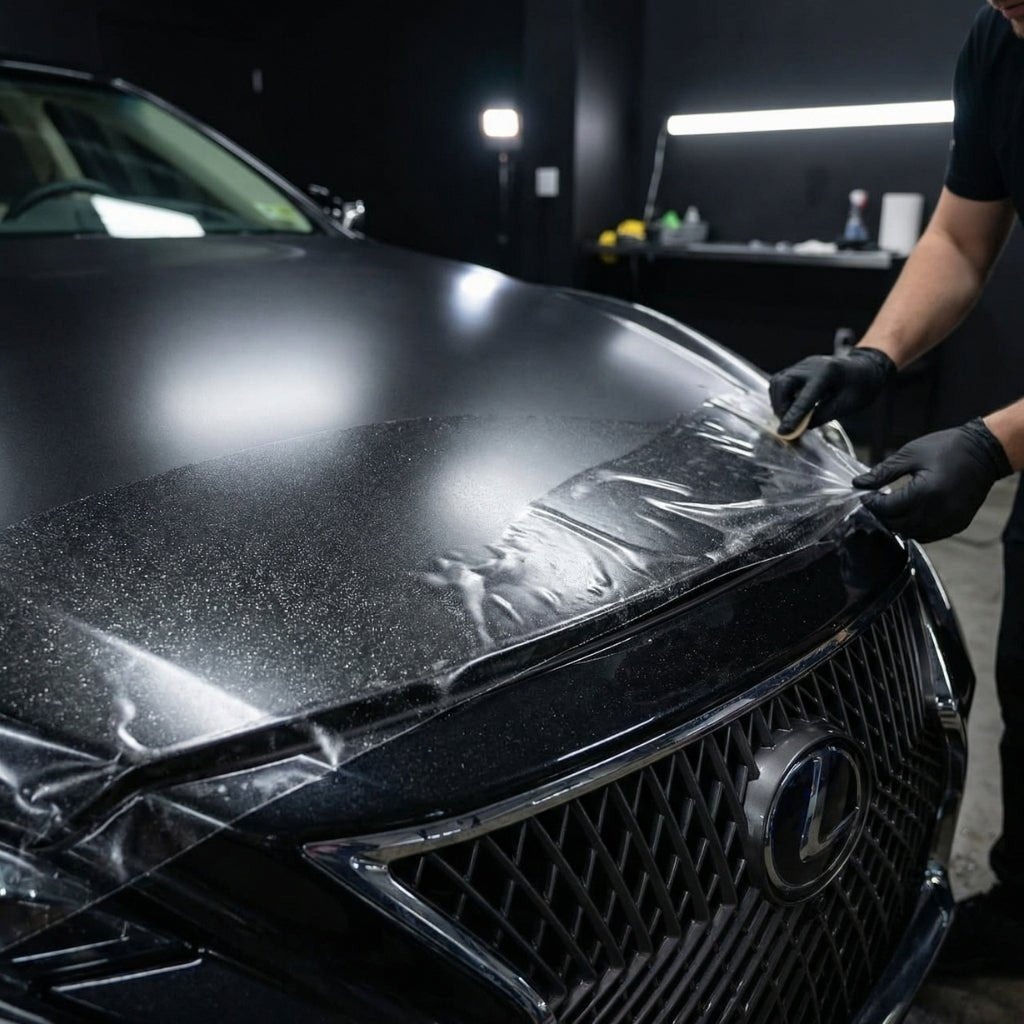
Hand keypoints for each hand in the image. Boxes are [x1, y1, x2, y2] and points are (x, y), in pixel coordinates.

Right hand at [769, 347, 895, 434]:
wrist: (864, 368)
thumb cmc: (860, 388)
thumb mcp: (846, 405)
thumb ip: (822, 415)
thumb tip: (799, 428)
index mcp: (828, 372)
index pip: (804, 397)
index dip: (793, 416)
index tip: (784, 432)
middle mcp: (811, 365)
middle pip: (783, 383)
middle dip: (780, 406)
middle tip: (787, 424)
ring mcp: (802, 365)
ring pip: (778, 382)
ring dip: (778, 402)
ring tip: (787, 417)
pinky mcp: (798, 368)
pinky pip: (780, 381)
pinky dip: (780, 396)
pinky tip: (789, 407)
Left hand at [852, 418, 1012, 541]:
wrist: (984, 452)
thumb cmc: (947, 448)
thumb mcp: (910, 454)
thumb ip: (883, 472)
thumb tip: (858, 483)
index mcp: (925, 493)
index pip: (887, 509)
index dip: (872, 503)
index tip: (866, 495)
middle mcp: (938, 512)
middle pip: (897, 525)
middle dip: (882, 515)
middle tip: (877, 502)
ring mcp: (949, 521)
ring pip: (911, 534)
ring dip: (897, 524)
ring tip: (893, 508)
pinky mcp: (957, 525)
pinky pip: (929, 536)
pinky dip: (915, 529)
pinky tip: (911, 514)